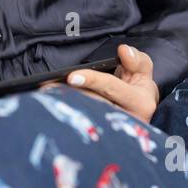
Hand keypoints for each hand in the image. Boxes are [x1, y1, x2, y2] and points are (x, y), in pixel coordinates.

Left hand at [39, 44, 160, 123]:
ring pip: (85, 116)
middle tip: (47, 88)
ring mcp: (112, 132)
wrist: (141, 114)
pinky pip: (81, 124)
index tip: (71, 77)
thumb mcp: (143, 71)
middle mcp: (127, 120)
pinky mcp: (100, 137)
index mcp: (141, 102)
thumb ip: (136, 59)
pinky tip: (48, 108)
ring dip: (64, 105)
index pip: (111, 87)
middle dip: (70, 95)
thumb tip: (124, 51)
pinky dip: (65, 115)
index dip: (92, 80)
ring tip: (44, 95)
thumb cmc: (139, 88)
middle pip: (92, 104)